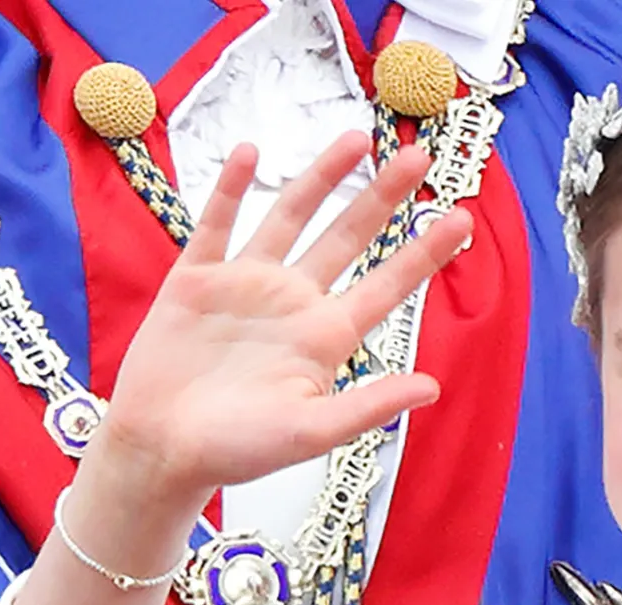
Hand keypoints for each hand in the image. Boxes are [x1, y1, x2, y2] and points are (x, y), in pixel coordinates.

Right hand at [96, 131, 472, 496]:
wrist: (160, 451)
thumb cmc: (237, 451)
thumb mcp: (311, 431)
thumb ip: (369, 406)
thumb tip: (431, 388)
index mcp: (327, 336)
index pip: (388, 284)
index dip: (424, 252)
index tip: (462, 218)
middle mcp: (294, 302)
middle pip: (349, 237)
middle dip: (383, 196)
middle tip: (419, 156)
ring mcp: (246, 285)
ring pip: (291, 216)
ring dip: (322, 177)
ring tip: (357, 137)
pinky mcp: (196, 280)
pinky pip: (217, 224)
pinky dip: (231, 189)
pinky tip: (251, 153)